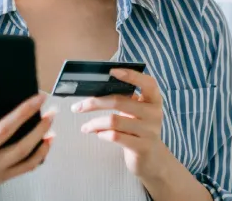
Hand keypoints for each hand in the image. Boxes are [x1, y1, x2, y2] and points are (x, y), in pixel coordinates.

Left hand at [72, 68, 174, 182]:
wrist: (153, 159)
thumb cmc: (139, 130)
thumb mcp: (137, 112)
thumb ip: (124, 99)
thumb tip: (95, 90)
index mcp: (154, 100)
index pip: (147, 82)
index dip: (130, 75)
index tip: (111, 71)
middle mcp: (154, 113)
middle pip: (119, 101)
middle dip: (94, 103)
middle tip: (78, 107)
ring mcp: (149, 131)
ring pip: (114, 121)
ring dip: (94, 123)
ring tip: (85, 127)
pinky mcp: (142, 147)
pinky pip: (115, 136)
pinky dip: (102, 134)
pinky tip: (98, 134)